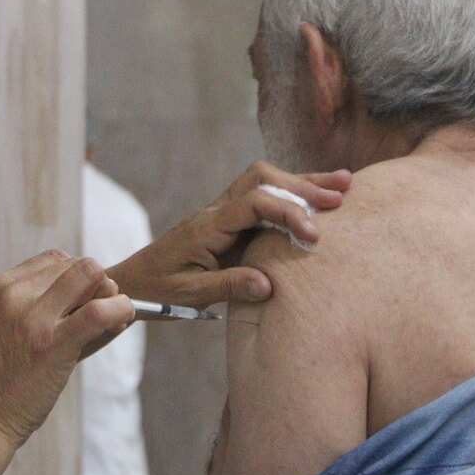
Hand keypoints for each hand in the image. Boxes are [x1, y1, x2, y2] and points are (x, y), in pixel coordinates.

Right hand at [0, 251, 135, 449]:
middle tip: (101, 315)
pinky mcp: (52, 343)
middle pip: (75, 265)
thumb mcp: (2, 331)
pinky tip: (123, 321)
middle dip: (95, 286)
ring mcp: (31, 316)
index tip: (82, 304)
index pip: (53, 261)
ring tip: (111, 321)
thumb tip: (96, 295)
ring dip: (110, 295)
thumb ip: (41, 310)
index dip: (75, 280)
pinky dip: (121, 310)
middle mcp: (11, 293)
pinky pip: (100, 311)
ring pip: (91, 276)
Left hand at [107, 162, 350, 307]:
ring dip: (302, 183)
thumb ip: (228, 287)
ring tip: (343, 185)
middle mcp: (215, 211)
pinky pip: (262, 199)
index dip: (287, 213)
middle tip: (341, 196)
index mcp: (207, 226)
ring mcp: (221, 213)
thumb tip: (269, 285)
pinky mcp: (227, 222)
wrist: (131, 283)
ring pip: (264, 182)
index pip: (253, 203)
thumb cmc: (156, 291)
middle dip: (303, 185)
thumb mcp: (190, 296)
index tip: (313, 236)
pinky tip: (316, 198)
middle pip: (262, 179)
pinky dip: (291, 196)